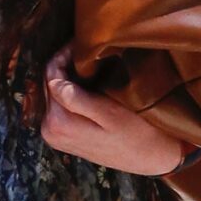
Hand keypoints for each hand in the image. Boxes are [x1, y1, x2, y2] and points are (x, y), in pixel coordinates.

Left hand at [41, 44, 188, 174]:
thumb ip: (77, 100)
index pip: (51, 74)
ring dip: (69, 76)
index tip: (83, 42)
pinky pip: (60, 104)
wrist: (151, 158)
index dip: (65, 54)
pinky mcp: (62, 135)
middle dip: (66, 64)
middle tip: (88, 49)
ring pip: (55, 92)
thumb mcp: (110, 113)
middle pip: (50, 83)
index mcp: (58, 122)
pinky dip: (72, 90)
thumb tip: (53, 81)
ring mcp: (54, 134)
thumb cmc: (137, 134)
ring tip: (91, 63)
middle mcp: (49, 129)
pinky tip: (90, 83)